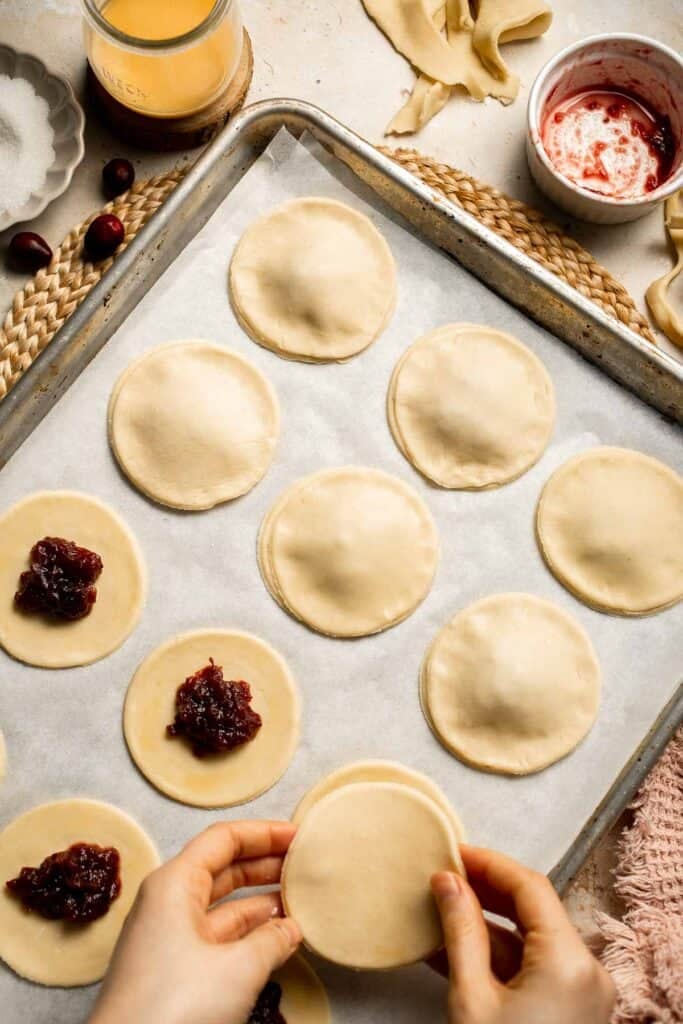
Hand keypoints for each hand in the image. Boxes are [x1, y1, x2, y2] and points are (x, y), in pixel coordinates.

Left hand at [90, 820, 301, 1023]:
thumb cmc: (175, 1007)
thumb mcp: (237, 969)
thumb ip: (271, 939)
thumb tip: (292, 926)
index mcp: (174, 884)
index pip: (223, 839)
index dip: (263, 833)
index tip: (299, 836)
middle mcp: (169, 903)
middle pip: (223, 867)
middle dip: (265, 863)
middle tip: (305, 864)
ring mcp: (170, 938)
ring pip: (223, 905)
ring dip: (261, 901)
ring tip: (301, 900)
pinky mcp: (174, 971)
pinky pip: (218, 937)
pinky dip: (249, 933)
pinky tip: (279, 938)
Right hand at [431, 846, 615, 1023]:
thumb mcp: (472, 997)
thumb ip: (460, 932)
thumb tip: (446, 880)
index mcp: (569, 961)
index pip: (530, 886)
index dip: (489, 863)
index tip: (453, 853)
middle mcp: (587, 970)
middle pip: (533, 908)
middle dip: (486, 889)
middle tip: (445, 877)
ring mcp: (583, 990)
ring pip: (531, 937)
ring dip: (487, 923)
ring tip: (443, 910)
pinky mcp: (572, 1007)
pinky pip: (533, 966)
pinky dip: (498, 955)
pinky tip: (457, 947)